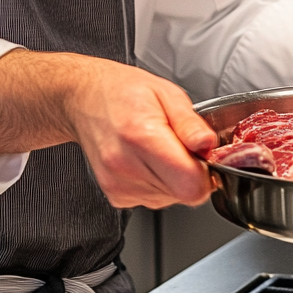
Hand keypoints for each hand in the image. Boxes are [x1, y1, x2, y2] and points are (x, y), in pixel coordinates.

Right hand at [0, 50, 216, 208]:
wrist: (85, 99)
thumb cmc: (123, 92)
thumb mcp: (166, 93)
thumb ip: (190, 123)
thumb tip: (208, 146)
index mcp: (142, 135)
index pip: (190, 185)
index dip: (205, 172)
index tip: (202, 155)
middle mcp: (126, 165)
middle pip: (184, 194)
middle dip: (190, 172)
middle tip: (178, 145)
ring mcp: (118, 184)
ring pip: (170, 199)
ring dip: (173, 178)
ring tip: (157, 148)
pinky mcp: (116, 196)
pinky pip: (154, 200)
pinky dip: (158, 183)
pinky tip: (145, 159)